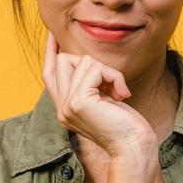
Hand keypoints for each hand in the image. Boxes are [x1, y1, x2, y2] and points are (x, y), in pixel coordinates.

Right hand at [44, 31, 156, 166]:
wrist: (133, 148)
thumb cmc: (126, 127)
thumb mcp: (102, 102)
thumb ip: (89, 86)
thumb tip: (86, 62)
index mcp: (65, 109)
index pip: (49, 75)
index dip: (50, 52)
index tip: (54, 34)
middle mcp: (61, 108)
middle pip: (63, 61)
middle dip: (91, 63)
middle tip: (111, 83)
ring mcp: (67, 105)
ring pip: (82, 61)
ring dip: (107, 72)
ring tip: (118, 92)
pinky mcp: (79, 101)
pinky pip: (96, 69)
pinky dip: (114, 77)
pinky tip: (121, 95)